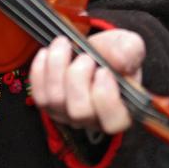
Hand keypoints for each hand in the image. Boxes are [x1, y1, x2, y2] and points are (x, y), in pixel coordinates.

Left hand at [29, 30, 144, 133]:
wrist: (93, 50)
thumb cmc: (114, 54)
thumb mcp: (128, 46)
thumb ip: (129, 50)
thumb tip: (119, 61)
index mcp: (120, 110)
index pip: (114, 122)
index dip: (106, 98)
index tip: (103, 71)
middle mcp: (92, 119)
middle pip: (79, 112)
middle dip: (78, 78)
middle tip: (85, 57)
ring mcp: (67, 114)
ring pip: (55, 100)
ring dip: (57, 67)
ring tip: (64, 44)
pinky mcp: (48, 104)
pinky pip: (38, 94)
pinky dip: (39, 70)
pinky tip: (47, 52)